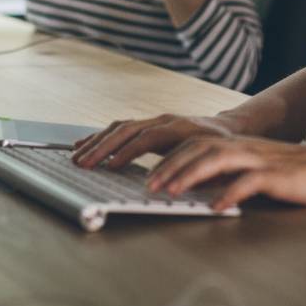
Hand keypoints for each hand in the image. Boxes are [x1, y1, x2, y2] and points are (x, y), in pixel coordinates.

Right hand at [72, 113, 238, 170]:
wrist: (228, 128)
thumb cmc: (222, 147)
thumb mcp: (214, 160)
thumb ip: (195, 171)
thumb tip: (174, 185)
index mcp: (179, 128)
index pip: (147, 138)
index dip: (127, 152)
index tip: (110, 167)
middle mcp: (163, 120)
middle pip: (127, 129)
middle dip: (102, 147)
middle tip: (83, 163)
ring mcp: (154, 120)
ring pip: (120, 127)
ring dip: (96, 141)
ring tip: (76, 156)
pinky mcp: (149, 125)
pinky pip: (121, 128)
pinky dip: (101, 136)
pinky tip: (85, 144)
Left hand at [146, 135, 305, 210]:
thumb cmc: (297, 174)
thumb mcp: (258, 171)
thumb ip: (232, 176)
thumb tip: (201, 190)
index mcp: (240, 145)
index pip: (198, 144)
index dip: (172, 158)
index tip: (151, 176)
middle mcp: (247, 147)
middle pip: (201, 148)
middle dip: (173, 166)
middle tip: (151, 185)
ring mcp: (262, 159)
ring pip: (219, 159)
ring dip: (192, 174)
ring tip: (173, 192)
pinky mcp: (278, 175)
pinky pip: (250, 181)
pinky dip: (230, 192)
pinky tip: (217, 206)